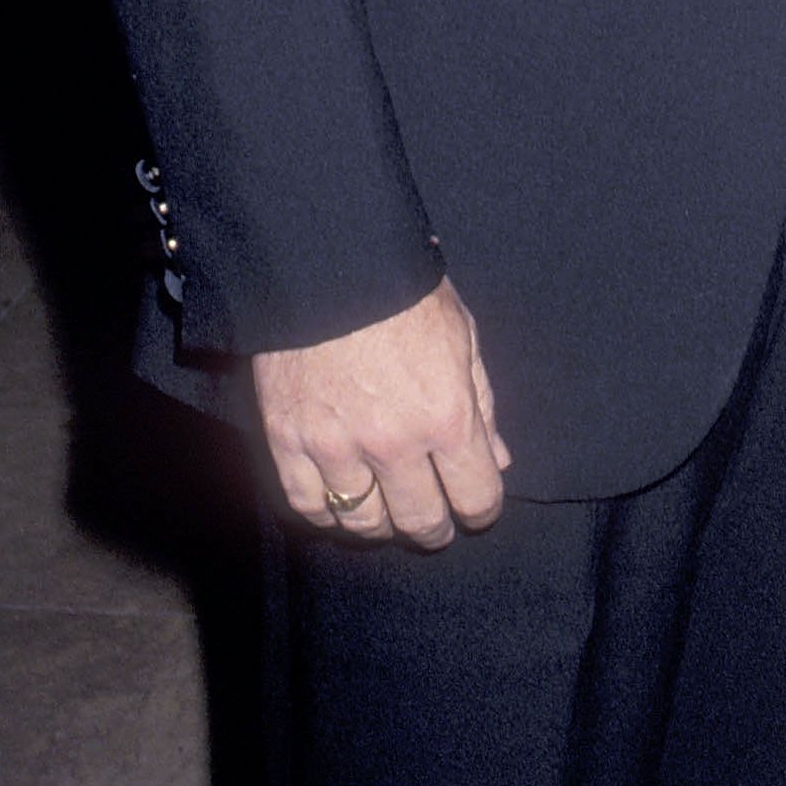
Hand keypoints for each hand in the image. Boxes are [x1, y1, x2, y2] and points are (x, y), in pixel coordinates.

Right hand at [252, 278, 509, 547]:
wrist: (329, 259)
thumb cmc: (404, 291)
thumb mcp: (462, 336)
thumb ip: (482, 404)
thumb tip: (497, 460)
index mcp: (446, 415)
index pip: (475, 498)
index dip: (481, 509)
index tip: (476, 506)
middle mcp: (394, 443)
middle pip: (420, 522)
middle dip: (434, 526)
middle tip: (433, 519)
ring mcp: (337, 447)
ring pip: (363, 524)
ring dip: (381, 523)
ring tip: (386, 508)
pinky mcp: (288, 441)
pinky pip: (307, 506)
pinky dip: (325, 513)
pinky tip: (338, 500)